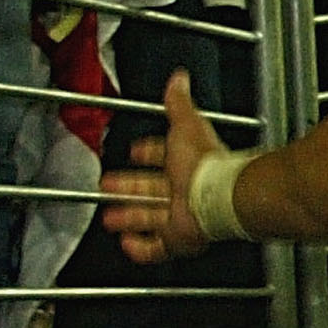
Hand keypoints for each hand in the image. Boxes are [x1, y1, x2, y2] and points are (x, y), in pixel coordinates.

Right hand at [98, 69, 219, 263]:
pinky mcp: (177, 238)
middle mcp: (183, 189)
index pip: (163, 156)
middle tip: (107, 185)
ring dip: (128, 218)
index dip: (148, 153)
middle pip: (150, 190)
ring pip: (150, 219)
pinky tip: (126, 243)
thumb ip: (178, 104)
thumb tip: (178, 79)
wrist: (220, 195)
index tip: (134, 152)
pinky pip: (156, 248)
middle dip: (127, 188)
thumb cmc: (206, 163)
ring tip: (108, 218)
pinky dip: (140, 248)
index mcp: (185, 162)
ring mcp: (180, 216)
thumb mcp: (186, 125)